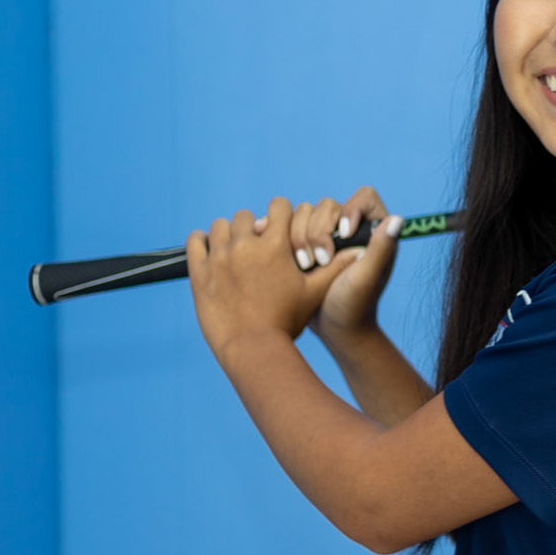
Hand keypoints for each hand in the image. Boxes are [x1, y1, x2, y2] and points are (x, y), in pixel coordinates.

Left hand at [185, 198, 330, 361]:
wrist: (253, 348)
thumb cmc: (288, 322)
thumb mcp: (315, 293)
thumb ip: (336, 267)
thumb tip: (359, 250)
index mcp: (276, 245)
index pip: (279, 206)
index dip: (281, 216)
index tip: (279, 231)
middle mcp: (246, 245)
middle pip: (246, 216)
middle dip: (252, 228)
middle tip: (256, 248)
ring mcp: (220, 256)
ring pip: (220, 226)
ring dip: (228, 235)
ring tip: (234, 253)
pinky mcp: (199, 271)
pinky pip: (195, 241)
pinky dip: (202, 242)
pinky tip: (211, 253)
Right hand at [284, 186, 403, 346]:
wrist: (330, 329)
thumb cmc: (354, 307)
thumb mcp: (366, 278)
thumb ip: (380, 249)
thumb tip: (397, 220)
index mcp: (373, 231)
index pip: (364, 197)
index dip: (350, 209)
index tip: (343, 234)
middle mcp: (350, 228)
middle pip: (327, 205)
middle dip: (318, 232)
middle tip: (321, 262)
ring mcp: (325, 235)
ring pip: (303, 214)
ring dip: (298, 238)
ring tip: (304, 267)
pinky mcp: (303, 244)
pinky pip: (285, 226)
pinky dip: (279, 235)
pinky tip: (278, 252)